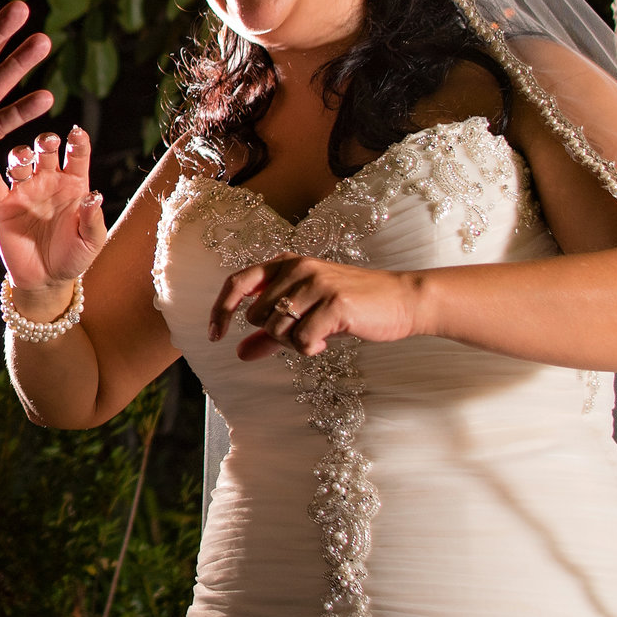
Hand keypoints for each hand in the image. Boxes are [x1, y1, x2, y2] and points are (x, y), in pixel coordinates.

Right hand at [0, 127, 107, 289]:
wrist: (45, 279)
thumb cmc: (73, 258)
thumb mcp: (91, 242)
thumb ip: (93, 219)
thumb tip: (94, 196)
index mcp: (73, 185)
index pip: (77, 156)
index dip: (77, 142)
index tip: (77, 134)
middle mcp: (49, 182)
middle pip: (45, 151)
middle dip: (46, 142)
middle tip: (47, 143)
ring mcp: (25, 192)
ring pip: (20, 163)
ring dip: (20, 155)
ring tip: (23, 159)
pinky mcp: (5, 206)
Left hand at [210, 253, 426, 360]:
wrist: (402, 301)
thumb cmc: (352, 307)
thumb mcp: (307, 314)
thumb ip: (271, 333)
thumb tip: (239, 353)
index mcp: (287, 263)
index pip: (237, 283)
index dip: (220, 310)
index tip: (215, 335)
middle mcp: (298, 267)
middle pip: (257, 316)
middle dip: (274, 335)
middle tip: (301, 335)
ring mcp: (316, 283)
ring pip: (277, 329)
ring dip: (293, 343)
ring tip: (317, 336)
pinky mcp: (334, 303)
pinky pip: (300, 340)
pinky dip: (309, 349)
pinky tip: (325, 343)